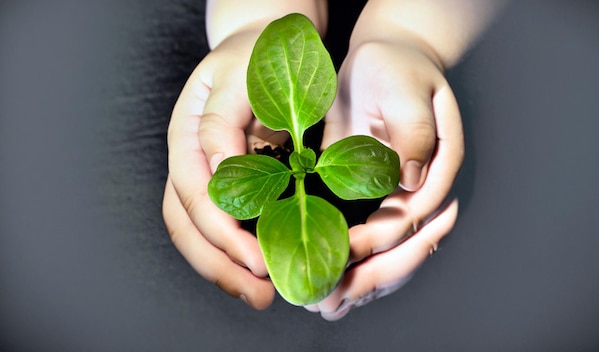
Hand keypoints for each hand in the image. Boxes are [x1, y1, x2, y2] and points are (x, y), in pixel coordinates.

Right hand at [162, 30, 287, 308]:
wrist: (260, 45)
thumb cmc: (253, 57)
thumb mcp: (239, 78)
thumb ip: (223, 123)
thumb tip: (220, 171)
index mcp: (186, 137)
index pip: (194, 196)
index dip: (223, 234)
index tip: (258, 260)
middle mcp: (189, 160)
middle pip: (187, 224)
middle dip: (220, 264)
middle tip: (260, 293)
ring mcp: (203, 172)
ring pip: (197, 230)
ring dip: (225, 266)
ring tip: (260, 293)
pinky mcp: (226, 181)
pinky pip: (220, 222)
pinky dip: (236, 249)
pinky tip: (257, 266)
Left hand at [307, 40, 464, 319]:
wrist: (383, 63)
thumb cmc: (397, 70)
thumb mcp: (406, 90)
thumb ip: (413, 130)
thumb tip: (412, 179)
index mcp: (439, 166)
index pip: (415, 213)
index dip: (382, 237)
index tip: (346, 251)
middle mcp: (423, 188)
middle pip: (405, 245)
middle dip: (368, 272)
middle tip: (329, 293)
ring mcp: (401, 197)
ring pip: (390, 250)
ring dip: (360, 277)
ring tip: (324, 300)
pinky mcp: (377, 197)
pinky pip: (371, 238)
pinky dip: (352, 260)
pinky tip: (329, 277)